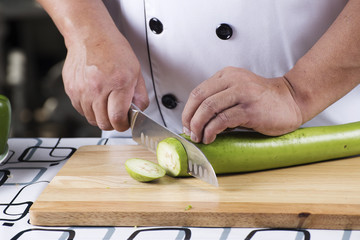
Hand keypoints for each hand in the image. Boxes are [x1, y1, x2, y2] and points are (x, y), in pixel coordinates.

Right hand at [62, 29, 148, 131]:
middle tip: (117, 116)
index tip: (125, 123)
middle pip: (103, 123)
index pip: (117, 118)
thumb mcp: (136, 71)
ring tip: (106, 104)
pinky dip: (89, 109)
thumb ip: (139, 94)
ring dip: (100, 117)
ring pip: (91, 119)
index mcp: (118, 84)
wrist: (90, 36)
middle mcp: (98, 89)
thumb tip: (139, 110)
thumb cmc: (113, 50)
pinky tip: (95, 98)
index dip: (123, 125)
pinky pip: (80, 110)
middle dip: (113, 124)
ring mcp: (82, 90)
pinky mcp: (71, 90)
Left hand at [182, 67, 302, 143]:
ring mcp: (242, 93)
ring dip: (198, 126)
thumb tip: (197, 121)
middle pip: (200, 99)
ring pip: (208, 108)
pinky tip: (211, 137)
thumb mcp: (238, 91)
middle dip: (190, 119)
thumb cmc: (263, 100)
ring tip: (199, 137)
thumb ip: (220, 99)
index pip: (198, 92)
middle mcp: (233, 80)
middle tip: (190, 133)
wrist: (292, 100)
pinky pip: (222, 120)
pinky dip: (211, 131)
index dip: (188, 110)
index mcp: (227, 75)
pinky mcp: (250, 109)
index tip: (186, 124)